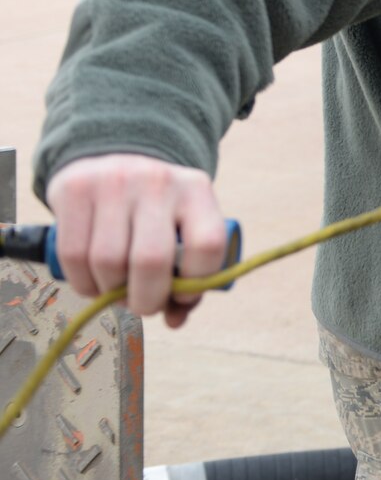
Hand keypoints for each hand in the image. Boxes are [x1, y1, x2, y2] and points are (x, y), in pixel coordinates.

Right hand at [45, 155, 229, 327]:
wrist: (113, 159)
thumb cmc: (155, 211)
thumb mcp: (183, 228)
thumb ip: (187, 276)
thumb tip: (175, 320)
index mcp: (197, 191)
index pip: (208, 244)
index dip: (196, 283)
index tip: (181, 296)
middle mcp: (158, 182)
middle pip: (151, 260)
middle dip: (146, 299)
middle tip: (142, 304)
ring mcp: (115, 183)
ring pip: (108, 262)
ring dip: (111, 293)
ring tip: (116, 290)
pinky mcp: (75, 190)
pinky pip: (73, 255)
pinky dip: (83, 284)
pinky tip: (93, 282)